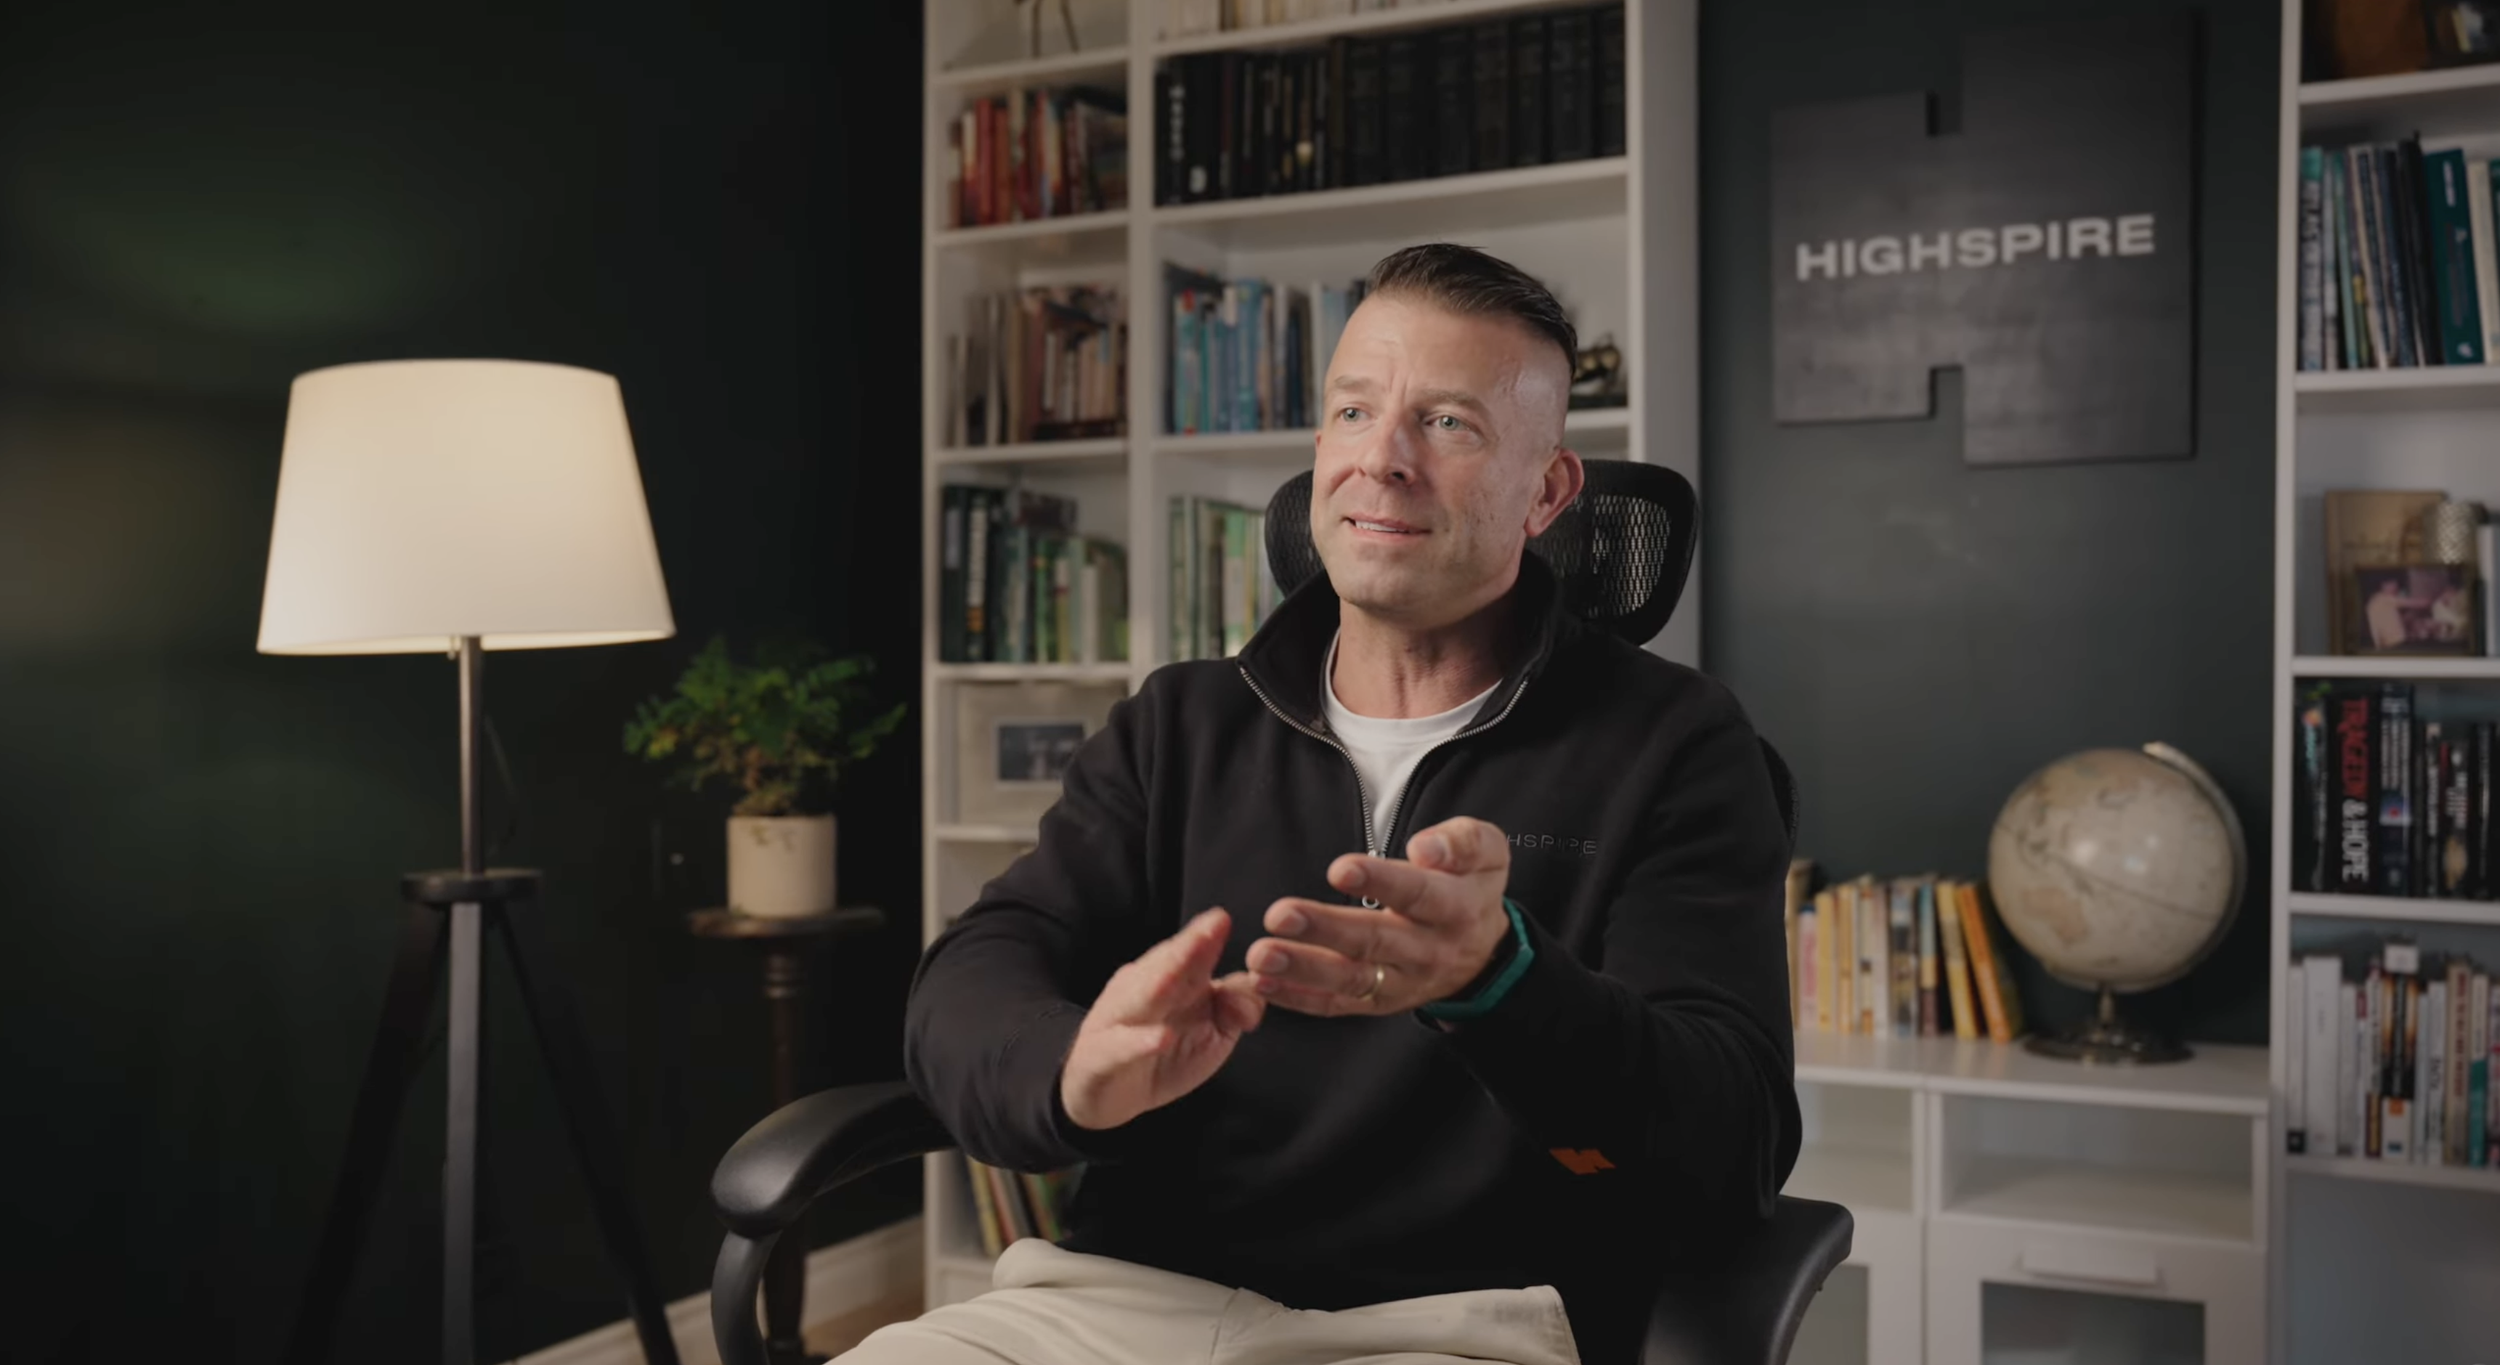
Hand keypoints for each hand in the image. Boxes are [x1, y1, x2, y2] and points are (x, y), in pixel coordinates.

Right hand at [1060, 908, 1266, 1130]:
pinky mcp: (1102, 1058)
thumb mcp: (1211, 1033)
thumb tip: (1261, 986)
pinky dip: (1141, 1042)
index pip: (1189, 954)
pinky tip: (1163, 1038)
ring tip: (1180, 973)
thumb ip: (1238, 1004)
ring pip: (1140, 998)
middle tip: (1210, 930)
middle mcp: (1140, 991)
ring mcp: (1117, 1022)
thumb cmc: (1163, 1055)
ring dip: (1161, 982)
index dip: (1205, 936)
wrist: (1106, 1094)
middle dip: (1187, 948)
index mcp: (1169, 980)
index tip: (1223, 919)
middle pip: (1165, 966)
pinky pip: (1121, 1047)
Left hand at [1246, 816, 1512, 1016]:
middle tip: (1280, 915)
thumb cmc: (1470, 886)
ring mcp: (1401, 982)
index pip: (1416, 894)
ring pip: (1350, 978)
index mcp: (1456, 908)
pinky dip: (1298, 998)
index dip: (1380, 882)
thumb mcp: (1487, 852)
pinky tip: (1262, 984)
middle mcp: (1427, 951)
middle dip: (1324, 929)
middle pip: (1374, 941)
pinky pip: (1336, 1004)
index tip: (1339, 869)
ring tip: (1262, 956)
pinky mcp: (1377, 1002)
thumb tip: (1424, 848)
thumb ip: (1462, 843)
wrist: (1483, 952)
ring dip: (1302, 969)